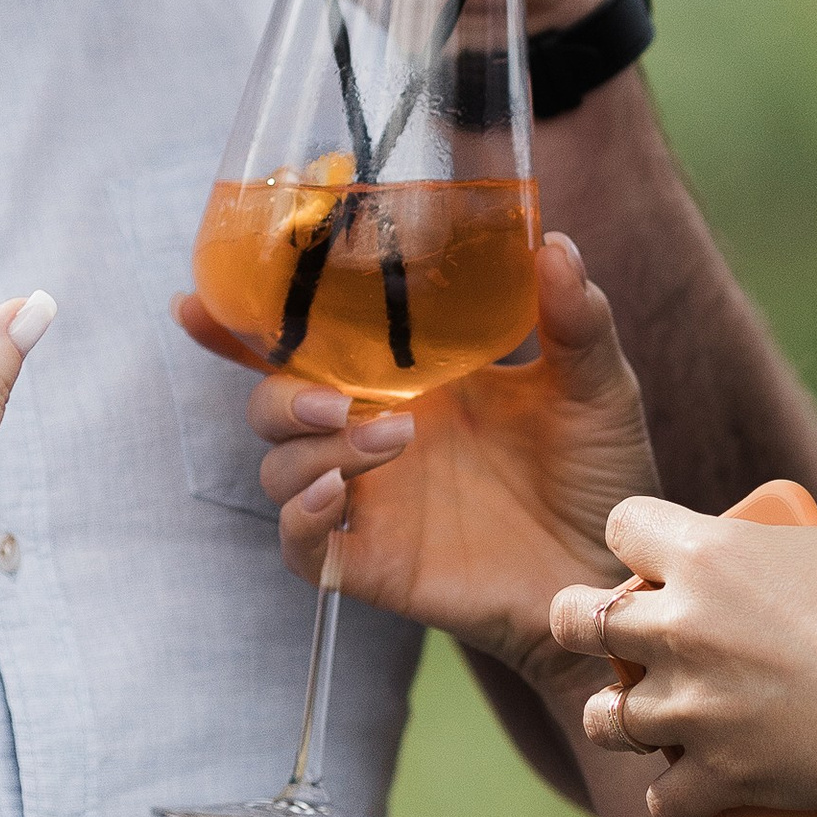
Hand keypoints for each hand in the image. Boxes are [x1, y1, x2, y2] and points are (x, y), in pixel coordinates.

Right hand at [176, 232, 654, 694]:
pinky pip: (301, 544)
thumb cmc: (603, 474)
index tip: (196, 299)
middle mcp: (375, 431)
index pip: (310, 342)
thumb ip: (573, 318)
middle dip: (278, 389)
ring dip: (311, 447)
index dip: (243, 323)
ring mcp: (370, 500)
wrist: (620, 572)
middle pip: (273, 400)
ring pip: (280, 467)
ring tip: (388, 437)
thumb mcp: (596, 384)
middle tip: (338, 394)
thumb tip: (554, 243)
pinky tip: (334, 496)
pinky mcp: (371, 563)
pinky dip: (299, 517)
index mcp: (411, 377)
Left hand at [546, 482, 816, 816]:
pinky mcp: (718, 778)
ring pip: (603, 719)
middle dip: (587, 623)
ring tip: (641, 715)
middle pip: (577, 621)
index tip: (652, 553)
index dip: (637, 535)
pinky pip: (662, 800)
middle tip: (613, 633)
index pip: (623, 525)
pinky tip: (689, 790)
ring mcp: (692, 711)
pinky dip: (677, 799)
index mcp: (708, 554)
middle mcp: (680, 629)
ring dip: (619, 716)